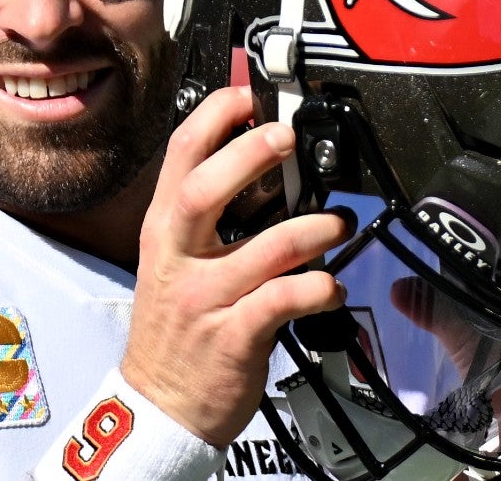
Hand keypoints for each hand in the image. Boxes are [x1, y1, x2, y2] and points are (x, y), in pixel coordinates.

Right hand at [122, 86, 352, 446]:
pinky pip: (283, 303)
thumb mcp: (175, 262)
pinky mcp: (234, 338)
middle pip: (203, 191)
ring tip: (338, 223)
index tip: (249, 95)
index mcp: (164, 230)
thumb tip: (266, 166)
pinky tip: (332, 287)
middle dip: (247, 155)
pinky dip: (318, 288)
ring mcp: (204, 299)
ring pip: (262, 251)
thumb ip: (211, 218)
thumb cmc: (178, 328)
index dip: (214, 116)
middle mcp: (178, 259)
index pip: (179, 156)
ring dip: (310, 229)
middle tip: (287, 137)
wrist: (161, 405)